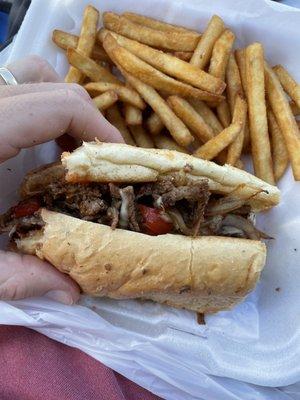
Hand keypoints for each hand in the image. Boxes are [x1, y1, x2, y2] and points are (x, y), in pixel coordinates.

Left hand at [0, 56, 122, 303]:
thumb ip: (16, 278)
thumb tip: (73, 293)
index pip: (59, 105)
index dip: (99, 130)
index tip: (116, 163)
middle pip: (49, 84)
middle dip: (84, 122)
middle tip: (91, 164)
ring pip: (27, 77)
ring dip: (58, 109)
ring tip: (64, 151)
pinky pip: (10, 89)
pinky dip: (35, 109)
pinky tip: (30, 148)